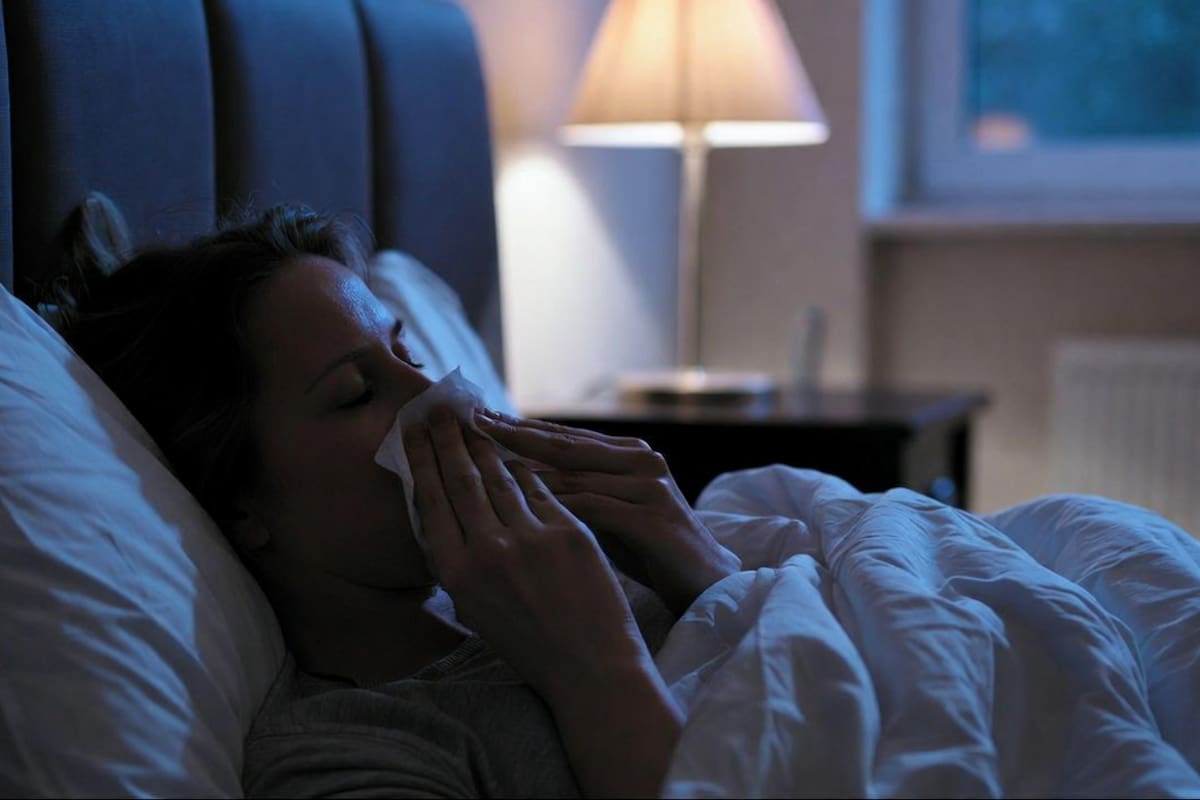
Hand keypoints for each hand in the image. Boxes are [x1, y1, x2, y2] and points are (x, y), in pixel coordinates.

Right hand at [403, 406, 648, 696]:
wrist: (589, 666)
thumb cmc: (529, 641)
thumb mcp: (476, 606)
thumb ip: (460, 558)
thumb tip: (444, 505)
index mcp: (458, 574)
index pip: (431, 500)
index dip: (420, 460)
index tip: (410, 430)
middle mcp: (489, 551)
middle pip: (461, 479)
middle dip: (447, 438)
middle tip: (438, 408)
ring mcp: (531, 539)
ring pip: (500, 476)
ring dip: (483, 442)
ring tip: (472, 418)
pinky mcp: (569, 532)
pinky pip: (541, 488)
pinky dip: (526, 466)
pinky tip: (515, 446)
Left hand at [475, 409, 739, 615]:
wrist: (706, 585)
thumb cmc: (650, 552)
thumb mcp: (608, 515)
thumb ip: (574, 493)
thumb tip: (513, 480)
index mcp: (629, 455)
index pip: (564, 436)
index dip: (519, 427)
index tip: (476, 419)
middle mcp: (641, 461)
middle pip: (565, 445)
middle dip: (515, 434)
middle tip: (471, 423)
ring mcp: (649, 487)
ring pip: (575, 474)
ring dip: (526, 469)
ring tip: (483, 464)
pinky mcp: (653, 518)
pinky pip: (593, 507)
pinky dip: (555, 506)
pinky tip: (521, 508)